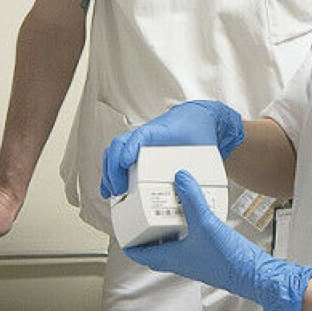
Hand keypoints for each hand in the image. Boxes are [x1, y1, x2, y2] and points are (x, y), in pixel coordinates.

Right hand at [101, 100, 243, 198]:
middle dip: (114, 168)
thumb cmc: (198, 129)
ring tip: (112, 192)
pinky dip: (111, 173)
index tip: (125, 163)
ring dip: (109, 172)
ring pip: (114, 151)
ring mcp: (139, 142)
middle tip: (119, 188)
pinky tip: (110, 190)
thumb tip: (195, 189)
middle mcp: (145, 135)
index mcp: (161, 130)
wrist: (199, 118)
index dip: (129, 149)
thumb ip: (201, 165)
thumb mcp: (202, 144)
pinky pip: (118, 158)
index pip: (140, 136)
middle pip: (120, 145)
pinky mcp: (139, 150)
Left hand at [125, 169, 311, 310]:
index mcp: (171, 257)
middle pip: (153, 246)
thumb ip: (192, 199)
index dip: (128, 239)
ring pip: (170, 242)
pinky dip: (184, 226)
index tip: (121, 224)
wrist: (255, 275)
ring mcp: (193, 258)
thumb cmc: (228, 260)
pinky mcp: (206, 253)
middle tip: (142, 209)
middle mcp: (179, 260)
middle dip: (146, 229)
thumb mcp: (206, 223)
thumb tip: (179, 177)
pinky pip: (187, 238)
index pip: (139, 252)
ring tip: (166, 205)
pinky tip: (194, 211)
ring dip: (165, 226)